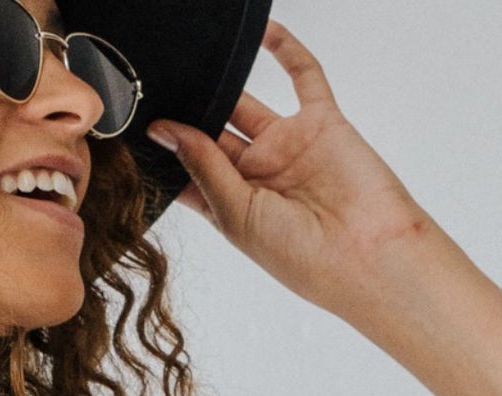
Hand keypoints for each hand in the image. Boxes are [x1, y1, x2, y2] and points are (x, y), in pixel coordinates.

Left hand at [147, 23, 438, 321]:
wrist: (366, 256)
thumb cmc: (302, 257)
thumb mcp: (237, 214)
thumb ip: (203, 167)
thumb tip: (165, 131)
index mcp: (231, 207)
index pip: (189, 172)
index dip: (165, 152)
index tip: (135, 130)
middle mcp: (257, 176)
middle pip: (212, 133)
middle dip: (187, 115)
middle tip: (156, 91)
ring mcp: (288, 146)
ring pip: (247, 103)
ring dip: (221, 86)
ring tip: (189, 66)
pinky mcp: (321, 123)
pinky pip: (302, 76)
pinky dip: (284, 50)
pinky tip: (261, 33)